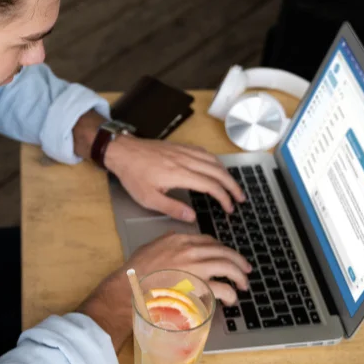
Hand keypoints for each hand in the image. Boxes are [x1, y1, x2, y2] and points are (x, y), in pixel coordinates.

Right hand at [77, 232, 251, 349]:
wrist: (129, 291)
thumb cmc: (135, 274)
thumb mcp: (149, 248)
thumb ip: (164, 241)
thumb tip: (173, 237)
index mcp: (179, 240)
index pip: (208, 241)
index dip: (221, 249)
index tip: (226, 256)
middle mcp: (190, 250)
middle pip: (223, 252)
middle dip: (238, 260)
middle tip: (245, 269)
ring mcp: (196, 269)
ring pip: (228, 267)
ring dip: (239, 276)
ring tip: (243, 284)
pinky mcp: (199, 288)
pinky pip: (223, 289)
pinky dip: (231, 294)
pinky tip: (231, 299)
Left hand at [104, 135, 245, 221]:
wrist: (123, 151)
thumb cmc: (133, 175)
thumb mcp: (148, 199)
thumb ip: (172, 208)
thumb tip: (192, 216)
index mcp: (180, 174)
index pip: (211, 186)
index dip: (224, 198)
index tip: (229, 208)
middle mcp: (186, 160)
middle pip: (218, 172)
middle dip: (233, 186)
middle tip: (240, 198)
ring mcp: (184, 151)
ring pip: (214, 160)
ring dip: (226, 173)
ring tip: (233, 185)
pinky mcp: (180, 147)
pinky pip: (204, 152)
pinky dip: (216, 161)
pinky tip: (217, 168)